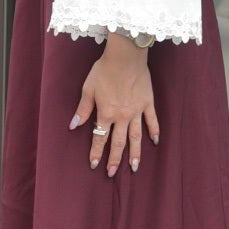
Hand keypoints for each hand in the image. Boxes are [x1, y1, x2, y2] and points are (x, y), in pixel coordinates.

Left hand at [68, 33, 159, 175]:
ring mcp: (137, 111)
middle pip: (119, 143)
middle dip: (114, 160)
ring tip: (134, 167)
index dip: (96, 153)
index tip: (94, 165)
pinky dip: (154, 131)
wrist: (126, 55)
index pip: (100, 138)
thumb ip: (83, 109)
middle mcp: (122, 116)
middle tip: (112, 173)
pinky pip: (152, 121)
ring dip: (135, 153)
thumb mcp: (88, 88)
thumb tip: (74, 126)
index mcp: (106, 113)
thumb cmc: (104, 69)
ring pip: (136, 137)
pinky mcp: (147, 103)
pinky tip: (155, 141)